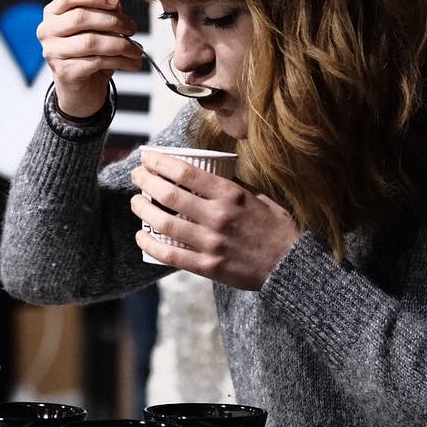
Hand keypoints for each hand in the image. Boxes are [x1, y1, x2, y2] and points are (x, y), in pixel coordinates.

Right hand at [37, 0, 142, 117]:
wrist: (80, 89)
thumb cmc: (88, 54)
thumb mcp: (96, 29)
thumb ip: (104, 13)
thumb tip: (117, 7)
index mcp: (53, 13)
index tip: (117, 1)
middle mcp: (48, 31)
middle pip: (81, 17)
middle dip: (113, 21)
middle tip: (132, 28)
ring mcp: (53, 52)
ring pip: (91, 41)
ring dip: (121, 44)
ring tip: (136, 50)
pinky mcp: (64, 72)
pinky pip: (97, 61)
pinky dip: (120, 61)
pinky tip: (131, 63)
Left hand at [130, 151, 301, 289]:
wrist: (290, 265)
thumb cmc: (275, 228)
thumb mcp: (258, 197)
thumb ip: (232, 186)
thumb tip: (206, 173)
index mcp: (230, 194)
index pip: (186, 172)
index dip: (160, 163)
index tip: (148, 159)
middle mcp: (218, 216)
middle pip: (169, 194)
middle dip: (146, 182)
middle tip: (137, 177)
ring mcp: (211, 243)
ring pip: (164, 223)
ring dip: (143, 211)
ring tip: (136, 203)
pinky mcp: (208, 266)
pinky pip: (171, 255)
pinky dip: (151, 245)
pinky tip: (142, 237)